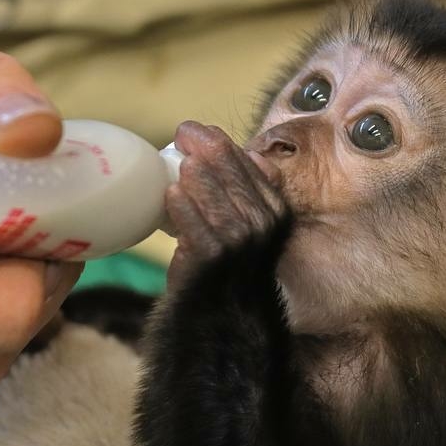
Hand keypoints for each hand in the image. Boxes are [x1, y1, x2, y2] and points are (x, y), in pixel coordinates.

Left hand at [165, 121, 286, 288]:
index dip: (222, 144)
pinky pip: (198, 232)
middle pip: (235, 178)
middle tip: (183, 132)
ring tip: (182, 162)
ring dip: (200, 178)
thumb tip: (249, 152)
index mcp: (273, 210)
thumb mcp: (245, 224)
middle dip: (209, 150)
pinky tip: (172, 195)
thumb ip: (246, 191)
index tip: (195, 130)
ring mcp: (240, 245)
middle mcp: (263, 226)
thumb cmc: (227, 262)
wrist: (221, 315)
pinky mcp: (214, 262)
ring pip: (218, 202)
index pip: (249, 168)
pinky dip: (185, 211)